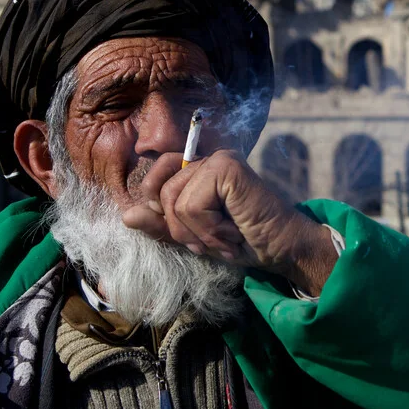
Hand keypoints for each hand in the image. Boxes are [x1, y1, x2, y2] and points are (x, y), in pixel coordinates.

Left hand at [122, 150, 334, 293]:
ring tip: (226, 236)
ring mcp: (218, 160)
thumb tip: (127, 216)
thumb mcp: (193, 238)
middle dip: (181, 228)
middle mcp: (206, 159)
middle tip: (213, 239)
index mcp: (197, 171)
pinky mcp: (227, 167)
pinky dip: (209, 229)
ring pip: (174, 202)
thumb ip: (162, 226)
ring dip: (199, 232)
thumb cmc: (244, 243)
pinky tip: (233, 232)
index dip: (161, 209)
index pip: (155, 178)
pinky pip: (191, 205)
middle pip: (160, 193)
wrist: (282, 249)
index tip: (194, 234)